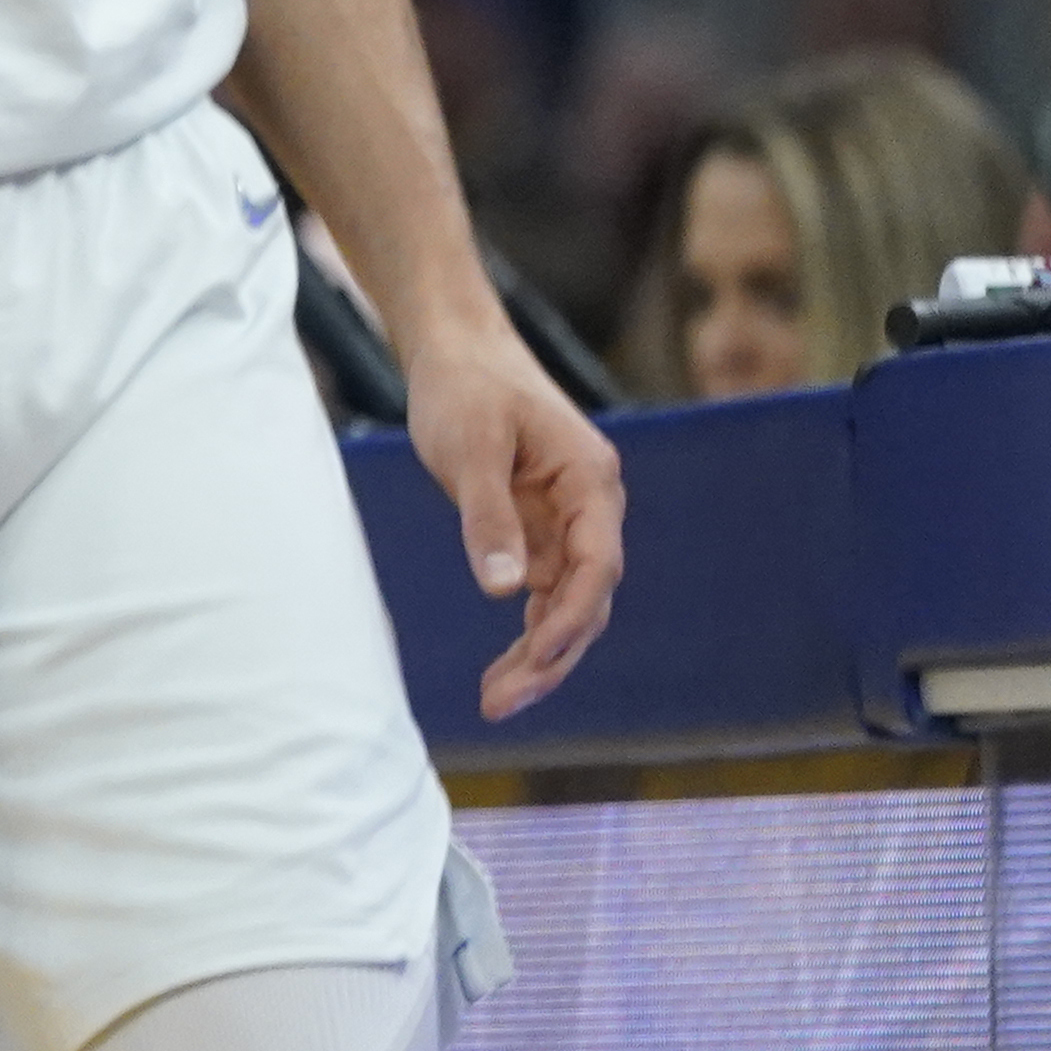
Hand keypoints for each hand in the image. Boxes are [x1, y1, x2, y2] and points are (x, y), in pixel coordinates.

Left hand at [405, 328, 624, 720]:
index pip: (596, 567)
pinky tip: (505, 669)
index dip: (569, 619)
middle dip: (549, 656)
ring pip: (566, 605)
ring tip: (495, 701)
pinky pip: (543, 592)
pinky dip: (527, 630)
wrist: (454, 347)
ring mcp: (567, 522)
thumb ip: (487, 516)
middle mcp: (591, 507)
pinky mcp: (539, 529)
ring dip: (538, 654)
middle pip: (586, 599)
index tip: (534, 657)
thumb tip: (503, 590)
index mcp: (591, 481)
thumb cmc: (466, 385)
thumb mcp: (470, 447)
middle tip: (498, 702)